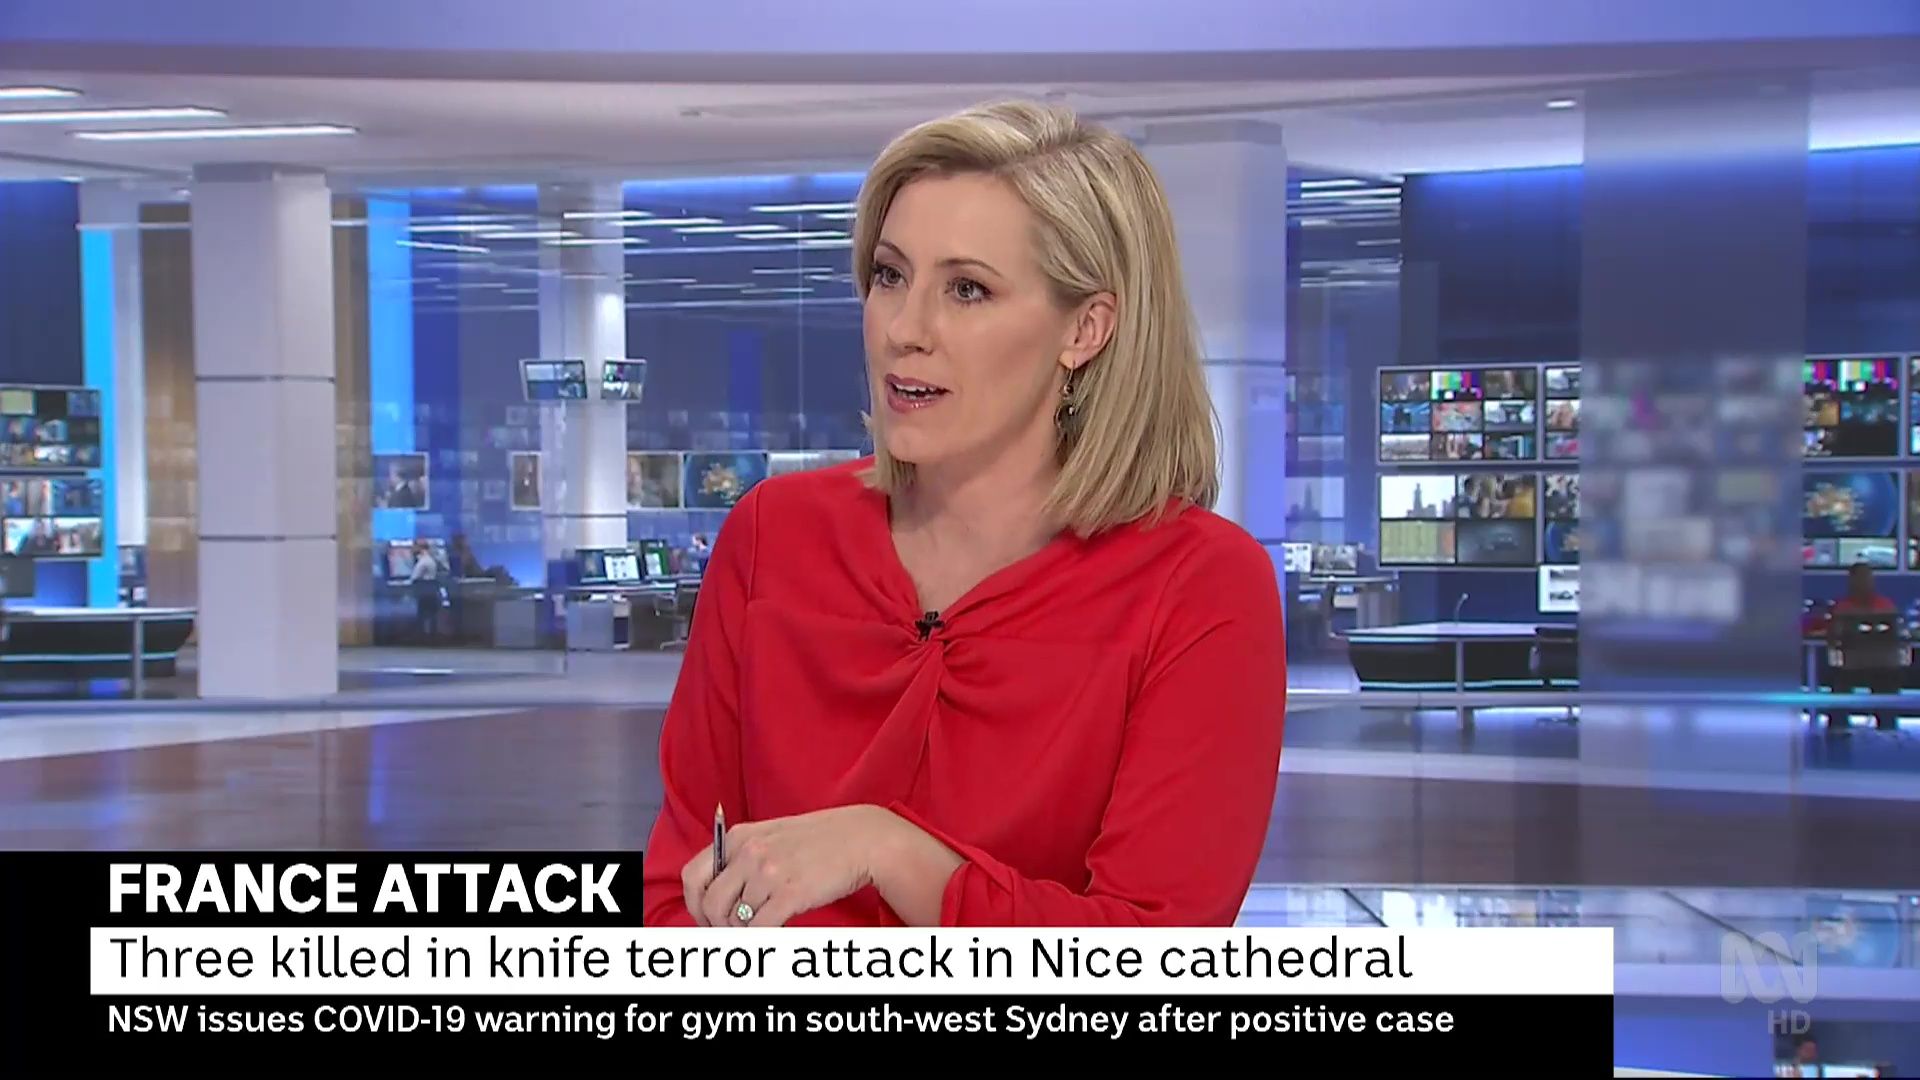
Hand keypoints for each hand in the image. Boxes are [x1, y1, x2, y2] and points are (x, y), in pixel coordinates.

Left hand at [681, 804, 900, 926]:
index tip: (706, 918)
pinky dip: (760, 937)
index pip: (693, 875)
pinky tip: (772, 932)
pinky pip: (759, 928)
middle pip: (710, 903)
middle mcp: (749, 853)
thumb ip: (742, 857)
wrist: (862, 838)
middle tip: (731, 933)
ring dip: (743, 932)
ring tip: (760, 928)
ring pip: (734, 920)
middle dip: (716, 925)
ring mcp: (769, 873)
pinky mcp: (790, 894)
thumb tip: (717, 895)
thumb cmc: (819, 840)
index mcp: (739, 837)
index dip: (694, 904)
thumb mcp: (772, 836)